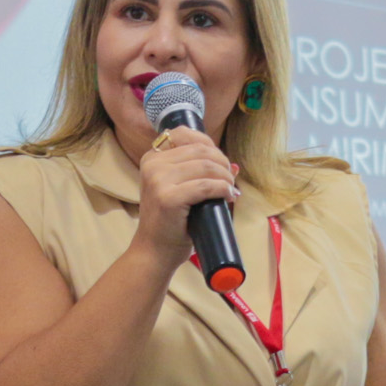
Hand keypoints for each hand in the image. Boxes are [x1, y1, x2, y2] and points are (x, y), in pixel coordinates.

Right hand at [134, 126, 237, 257]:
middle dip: (222, 163)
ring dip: (226, 176)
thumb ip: (200, 173)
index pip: (186, 134)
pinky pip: (207, 186)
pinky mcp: (168, 198)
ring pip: (206, 166)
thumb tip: (234, 165)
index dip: (210, 145)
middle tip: (229, 179)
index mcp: (152, 158)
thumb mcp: (180, 190)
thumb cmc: (170, 222)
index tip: (220, 163)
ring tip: (230, 188)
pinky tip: (228, 195)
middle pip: (201, 150)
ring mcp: (158, 181)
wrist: (155, 251)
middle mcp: (152, 165)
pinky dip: (223, 189)